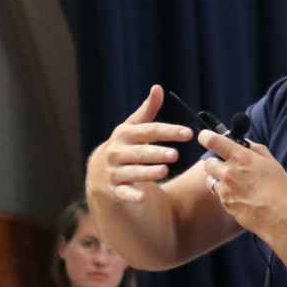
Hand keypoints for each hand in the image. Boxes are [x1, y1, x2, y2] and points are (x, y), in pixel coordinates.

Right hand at [86, 85, 192, 203]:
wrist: (97, 172)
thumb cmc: (123, 146)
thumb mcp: (131, 128)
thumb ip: (147, 111)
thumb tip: (158, 88)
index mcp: (125, 134)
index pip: (149, 131)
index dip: (169, 131)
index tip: (189, 133)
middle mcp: (118, 152)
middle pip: (140, 152)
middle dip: (157, 153)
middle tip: (175, 154)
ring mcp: (115, 171)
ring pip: (133, 172)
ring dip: (148, 172)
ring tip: (165, 170)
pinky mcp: (114, 189)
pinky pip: (124, 193)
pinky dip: (132, 196)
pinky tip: (143, 198)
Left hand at [198, 129, 286, 231]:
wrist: (277, 217)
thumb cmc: (279, 190)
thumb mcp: (273, 164)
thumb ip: (258, 150)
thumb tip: (248, 143)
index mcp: (241, 157)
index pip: (213, 141)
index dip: (206, 137)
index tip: (205, 137)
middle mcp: (228, 171)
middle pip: (207, 162)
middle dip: (214, 161)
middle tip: (226, 165)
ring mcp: (224, 188)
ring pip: (209, 179)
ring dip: (216, 178)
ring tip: (232, 183)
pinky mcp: (224, 203)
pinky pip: (217, 194)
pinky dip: (223, 192)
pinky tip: (237, 195)